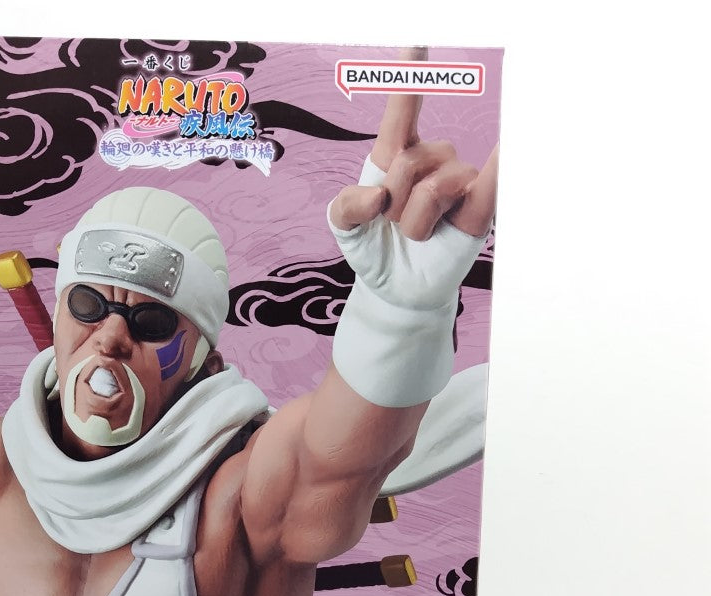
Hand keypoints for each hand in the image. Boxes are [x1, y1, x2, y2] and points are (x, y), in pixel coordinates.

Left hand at [330, 47, 497, 241]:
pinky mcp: (479, 209)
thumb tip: (379, 198)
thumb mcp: (345, 227)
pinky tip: (515, 141)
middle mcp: (431, 161)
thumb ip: (346, 206)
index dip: (409, 77)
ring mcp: (458, 182)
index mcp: (395, 156)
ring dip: (416, 222)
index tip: (416, 41)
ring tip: (417, 236)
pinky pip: (492, 181)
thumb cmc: (373, 249)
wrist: (394, 289)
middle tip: (394, 227)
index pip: (402, 110)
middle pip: (410, 162)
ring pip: (436, 186)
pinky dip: (505, 162)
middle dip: (393, 203)